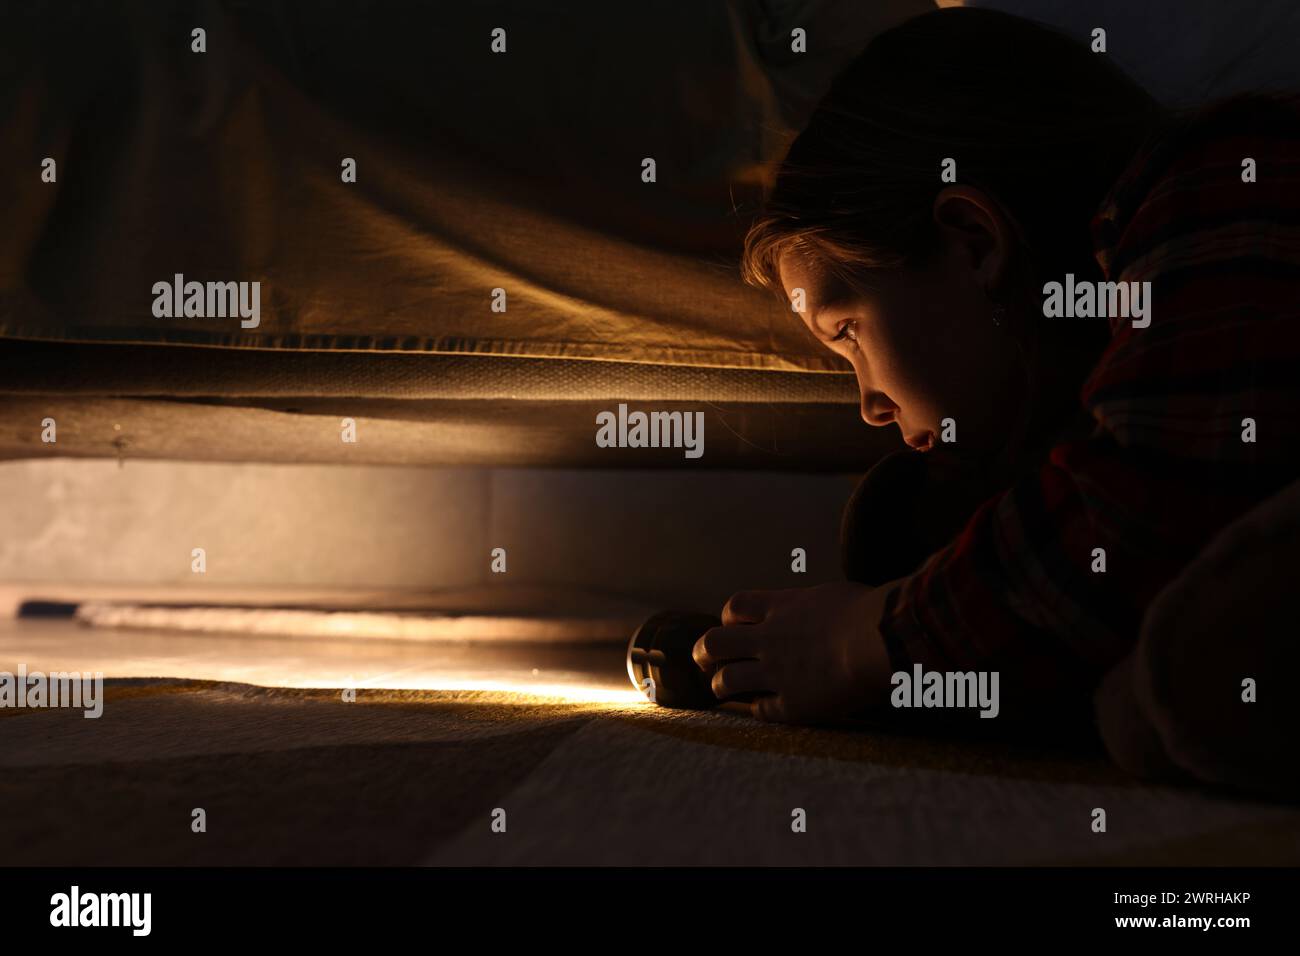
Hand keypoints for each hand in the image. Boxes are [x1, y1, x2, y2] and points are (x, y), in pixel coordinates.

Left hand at [691, 579, 904, 723]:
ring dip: (720, 685)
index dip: (728, 618)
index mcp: (782, 607)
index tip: (733, 625)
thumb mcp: (833, 595)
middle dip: (704, 652)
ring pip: (727, 680)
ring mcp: (776, 673)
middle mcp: (770, 638)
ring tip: (721, 690)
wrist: (879, 641)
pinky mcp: (792, 704)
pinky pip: (761, 711)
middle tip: (705, 660)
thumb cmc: (870, 611)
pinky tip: (766, 709)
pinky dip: (759, 709)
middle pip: (715, 643)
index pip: (735, 606)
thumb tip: (817, 609)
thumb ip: (812, 606)